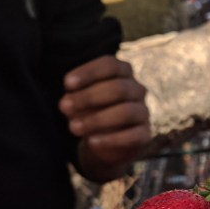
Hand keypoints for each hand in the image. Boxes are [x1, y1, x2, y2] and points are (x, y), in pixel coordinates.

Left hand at [59, 55, 151, 181]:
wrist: (104, 143)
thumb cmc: (91, 112)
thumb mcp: (79, 101)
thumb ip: (74, 99)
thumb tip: (67, 104)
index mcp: (122, 73)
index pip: (110, 65)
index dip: (89, 73)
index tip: (67, 84)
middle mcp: (136, 89)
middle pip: (118, 88)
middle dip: (89, 97)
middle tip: (64, 107)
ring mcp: (143, 112)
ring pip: (126, 112)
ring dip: (97, 120)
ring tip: (73, 127)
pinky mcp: (145, 134)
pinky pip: (133, 136)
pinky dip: (111, 139)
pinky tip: (92, 142)